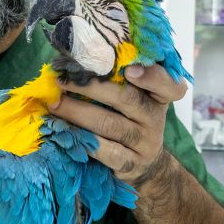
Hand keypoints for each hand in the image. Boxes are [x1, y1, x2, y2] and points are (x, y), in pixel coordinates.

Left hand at [50, 64, 187, 183]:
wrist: (146, 165)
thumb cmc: (132, 120)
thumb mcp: (138, 98)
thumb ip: (120, 78)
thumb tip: (77, 58)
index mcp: (159, 96)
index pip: (168, 85)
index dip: (152, 76)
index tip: (129, 69)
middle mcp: (155, 118)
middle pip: (127, 98)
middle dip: (90, 86)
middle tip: (62, 80)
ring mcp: (144, 143)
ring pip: (109, 124)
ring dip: (77, 111)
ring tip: (54, 104)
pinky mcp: (130, 164)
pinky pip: (105, 151)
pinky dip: (82, 139)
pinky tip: (63, 130)